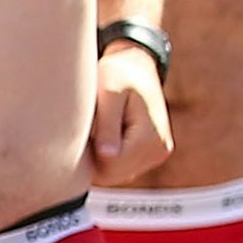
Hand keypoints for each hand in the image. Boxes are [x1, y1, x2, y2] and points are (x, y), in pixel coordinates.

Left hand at [86, 50, 170, 184]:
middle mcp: (158, 152)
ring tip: (97, 127)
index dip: (87, 151)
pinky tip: (102, 134)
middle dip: (91, 156)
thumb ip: (108, 124)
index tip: (83, 126)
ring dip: (96, 157)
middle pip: (110, 174)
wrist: (136, 68)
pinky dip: (103, 157)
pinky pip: (115, 169)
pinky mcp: (147, 157)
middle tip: (87, 125)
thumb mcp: (109, 93)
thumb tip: (107, 156)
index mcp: (152, 138)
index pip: (109, 166)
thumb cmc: (118, 75)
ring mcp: (155, 156)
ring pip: (111, 174)